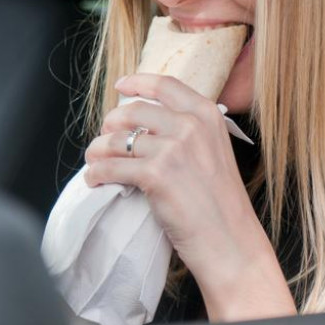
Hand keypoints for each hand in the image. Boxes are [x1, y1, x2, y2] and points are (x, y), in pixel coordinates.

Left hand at [82, 73, 294, 320]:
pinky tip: (94, 179)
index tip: (120, 86)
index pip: (164, 85)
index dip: (137, 82)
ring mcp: (173, 148)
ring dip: (97, 150)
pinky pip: (110, 166)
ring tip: (94, 161)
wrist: (231, 242)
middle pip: (132, 110)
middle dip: (110, 124)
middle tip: (105, 140)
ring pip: (116, 139)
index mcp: (207, 115)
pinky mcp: (156, 174)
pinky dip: (96, 173)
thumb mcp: (214, 152)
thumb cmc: (220, 205)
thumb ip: (187, 132)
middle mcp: (191, 125)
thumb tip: (144, 123)